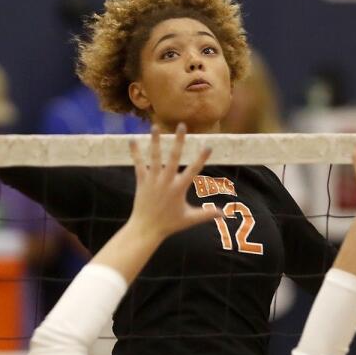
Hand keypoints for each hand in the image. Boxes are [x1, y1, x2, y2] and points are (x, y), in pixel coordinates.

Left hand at [124, 125, 217, 243]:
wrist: (146, 229)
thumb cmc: (169, 224)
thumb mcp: (189, 219)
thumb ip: (206, 215)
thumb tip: (223, 214)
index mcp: (179, 188)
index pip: (194, 170)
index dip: (201, 158)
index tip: (208, 145)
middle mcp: (166, 181)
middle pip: (173, 157)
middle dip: (178, 141)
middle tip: (181, 125)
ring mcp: (153, 180)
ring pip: (154, 157)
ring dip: (155, 141)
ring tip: (155, 126)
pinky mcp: (142, 181)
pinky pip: (138, 164)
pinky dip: (135, 152)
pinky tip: (132, 139)